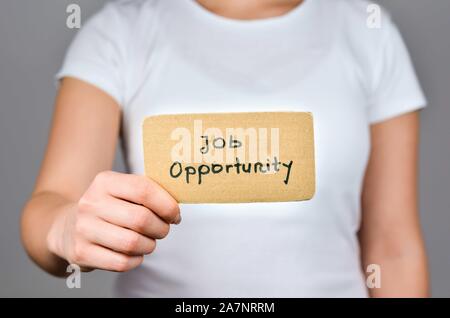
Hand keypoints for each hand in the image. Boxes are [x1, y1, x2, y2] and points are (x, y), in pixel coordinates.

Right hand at [46, 171, 179, 271]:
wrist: (65, 226)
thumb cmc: (107, 207)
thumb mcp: (121, 190)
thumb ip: (148, 193)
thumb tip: (176, 208)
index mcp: (105, 182)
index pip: (144, 190)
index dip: (167, 205)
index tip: (175, 214)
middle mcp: (91, 203)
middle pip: (141, 219)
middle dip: (161, 228)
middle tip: (163, 229)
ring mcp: (83, 229)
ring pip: (133, 243)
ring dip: (150, 245)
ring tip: (149, 241)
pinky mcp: (81, 253)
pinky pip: (122, 262)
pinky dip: (136, 260)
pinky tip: (134, 253)